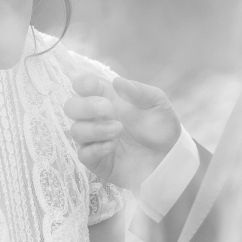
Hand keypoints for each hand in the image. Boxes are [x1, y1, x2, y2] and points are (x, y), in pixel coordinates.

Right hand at [65, 73, 181, 190]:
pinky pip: (84, 154)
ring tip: (118, 130)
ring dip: (95, 128)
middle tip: (106, 108)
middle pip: (71, 107)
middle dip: (85, 106)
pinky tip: (112, 146)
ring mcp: (95, 139)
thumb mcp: (157, 104)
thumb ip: (139, 92)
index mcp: (107, 98)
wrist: (171, 159)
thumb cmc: (161, 127)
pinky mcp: (97, 160)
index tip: (91, 86)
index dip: (82, 83)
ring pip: (76, 130)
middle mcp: (96, 117)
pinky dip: (95, 149)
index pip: (83, 86)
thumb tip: (117, 81)